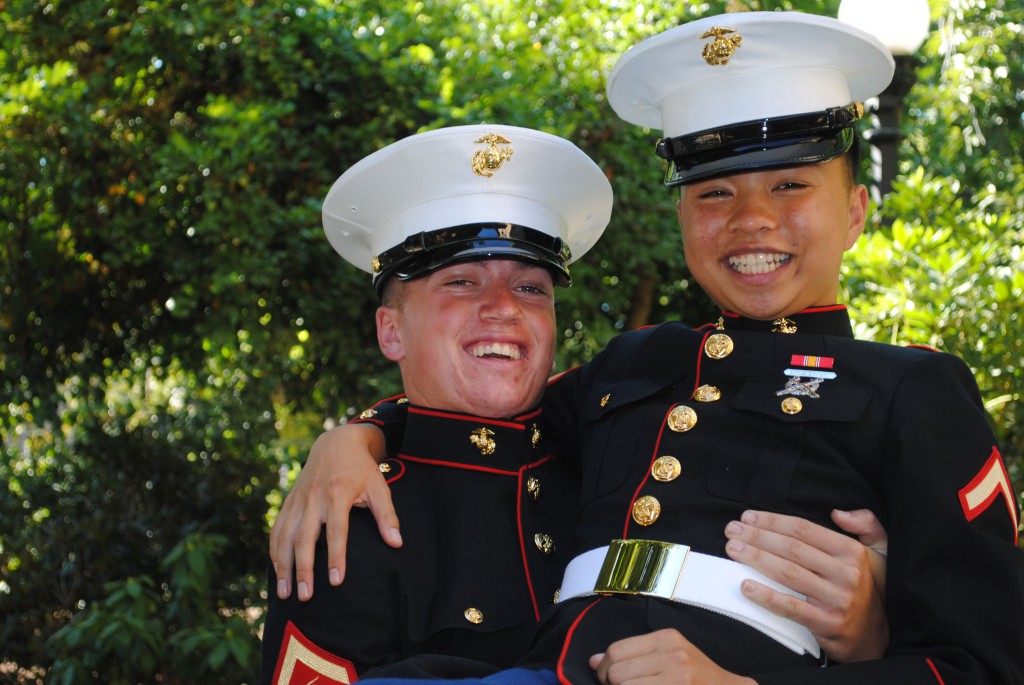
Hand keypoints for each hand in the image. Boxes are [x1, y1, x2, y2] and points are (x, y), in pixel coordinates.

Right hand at [269, 423, 399, 600]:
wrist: (336, 443)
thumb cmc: (361, 469)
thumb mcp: (379, 487)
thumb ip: (387, 516)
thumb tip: (396, 543)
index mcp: (338, 494)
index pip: (336, 531)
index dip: (336, 557)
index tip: (336, 581)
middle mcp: (314, 499)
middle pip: (304, 538)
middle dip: (303, 569)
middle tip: (305, 596)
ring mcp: (298, 501)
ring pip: (285, 537)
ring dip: (283, 566)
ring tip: (285, 593)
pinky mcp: (289, 502)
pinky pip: (277, 529)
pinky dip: (274, 551)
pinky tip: (277, 571)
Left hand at [589, 629, 756, 684]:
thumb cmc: (697, 676)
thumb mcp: (669, 656)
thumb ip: (633, 655)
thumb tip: (593, 661)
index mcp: (667, 638)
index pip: (616, 650)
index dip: (604, 669)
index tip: (606, 679)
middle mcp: (672, 654)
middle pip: (617, 672)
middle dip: (610, 684)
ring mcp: (677, 677)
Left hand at [723, 509, 887, 661]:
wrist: (877, 636)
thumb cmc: (870, 587)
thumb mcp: (880, 551)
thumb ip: (866, 525)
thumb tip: (838, 512)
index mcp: (852, 552)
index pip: (803, 530)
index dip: (772, 521)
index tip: (748, 517)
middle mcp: (846, 574)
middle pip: (791, 549)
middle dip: (757, 536)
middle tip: (731, 530)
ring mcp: (836, 600)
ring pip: (787, 573)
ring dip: (755, 559)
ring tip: (732, 549)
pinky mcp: (826, 623)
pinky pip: (790, 607)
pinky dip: (766, 596)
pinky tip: (746, 586)